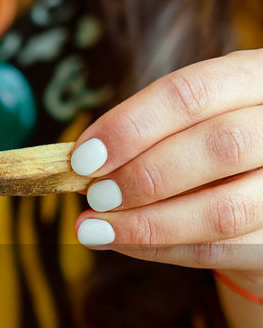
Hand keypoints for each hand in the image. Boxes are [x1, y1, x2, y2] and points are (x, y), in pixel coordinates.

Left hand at [70, 49, 262, 294]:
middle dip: (145, 175)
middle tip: (94, 195)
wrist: (262, 198)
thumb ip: (147, 135)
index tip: (84, 156)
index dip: (133, 125)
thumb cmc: (213, 150)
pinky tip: (124, 243)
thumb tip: (82, 165)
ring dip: (149, 223)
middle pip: (220, 145)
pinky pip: (219, 250)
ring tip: (96, 229)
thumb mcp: (189, 122)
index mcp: (258, 78)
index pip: (194, 92)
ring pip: (224, 210)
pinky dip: (163, 249)